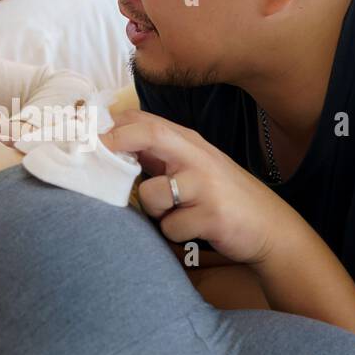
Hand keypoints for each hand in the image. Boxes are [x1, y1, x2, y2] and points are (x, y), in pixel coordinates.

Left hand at [99, 108, 291, 265]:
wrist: (270, 227)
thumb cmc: (221, 196)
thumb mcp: (192, 166)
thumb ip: (158, 156)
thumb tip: (109, 147)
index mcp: (187, 141)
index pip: (143, 120)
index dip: (110, 126)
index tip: (84, 138)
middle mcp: (196, 156)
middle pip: (149, 134)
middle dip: (116, 143)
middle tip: (95, 157)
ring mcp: (205, 184)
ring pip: (152, 195)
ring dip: (153, 212)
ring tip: (174, 215)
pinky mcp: (212, 214)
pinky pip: (171, 227)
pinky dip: (174, 234)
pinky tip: (193, 230)